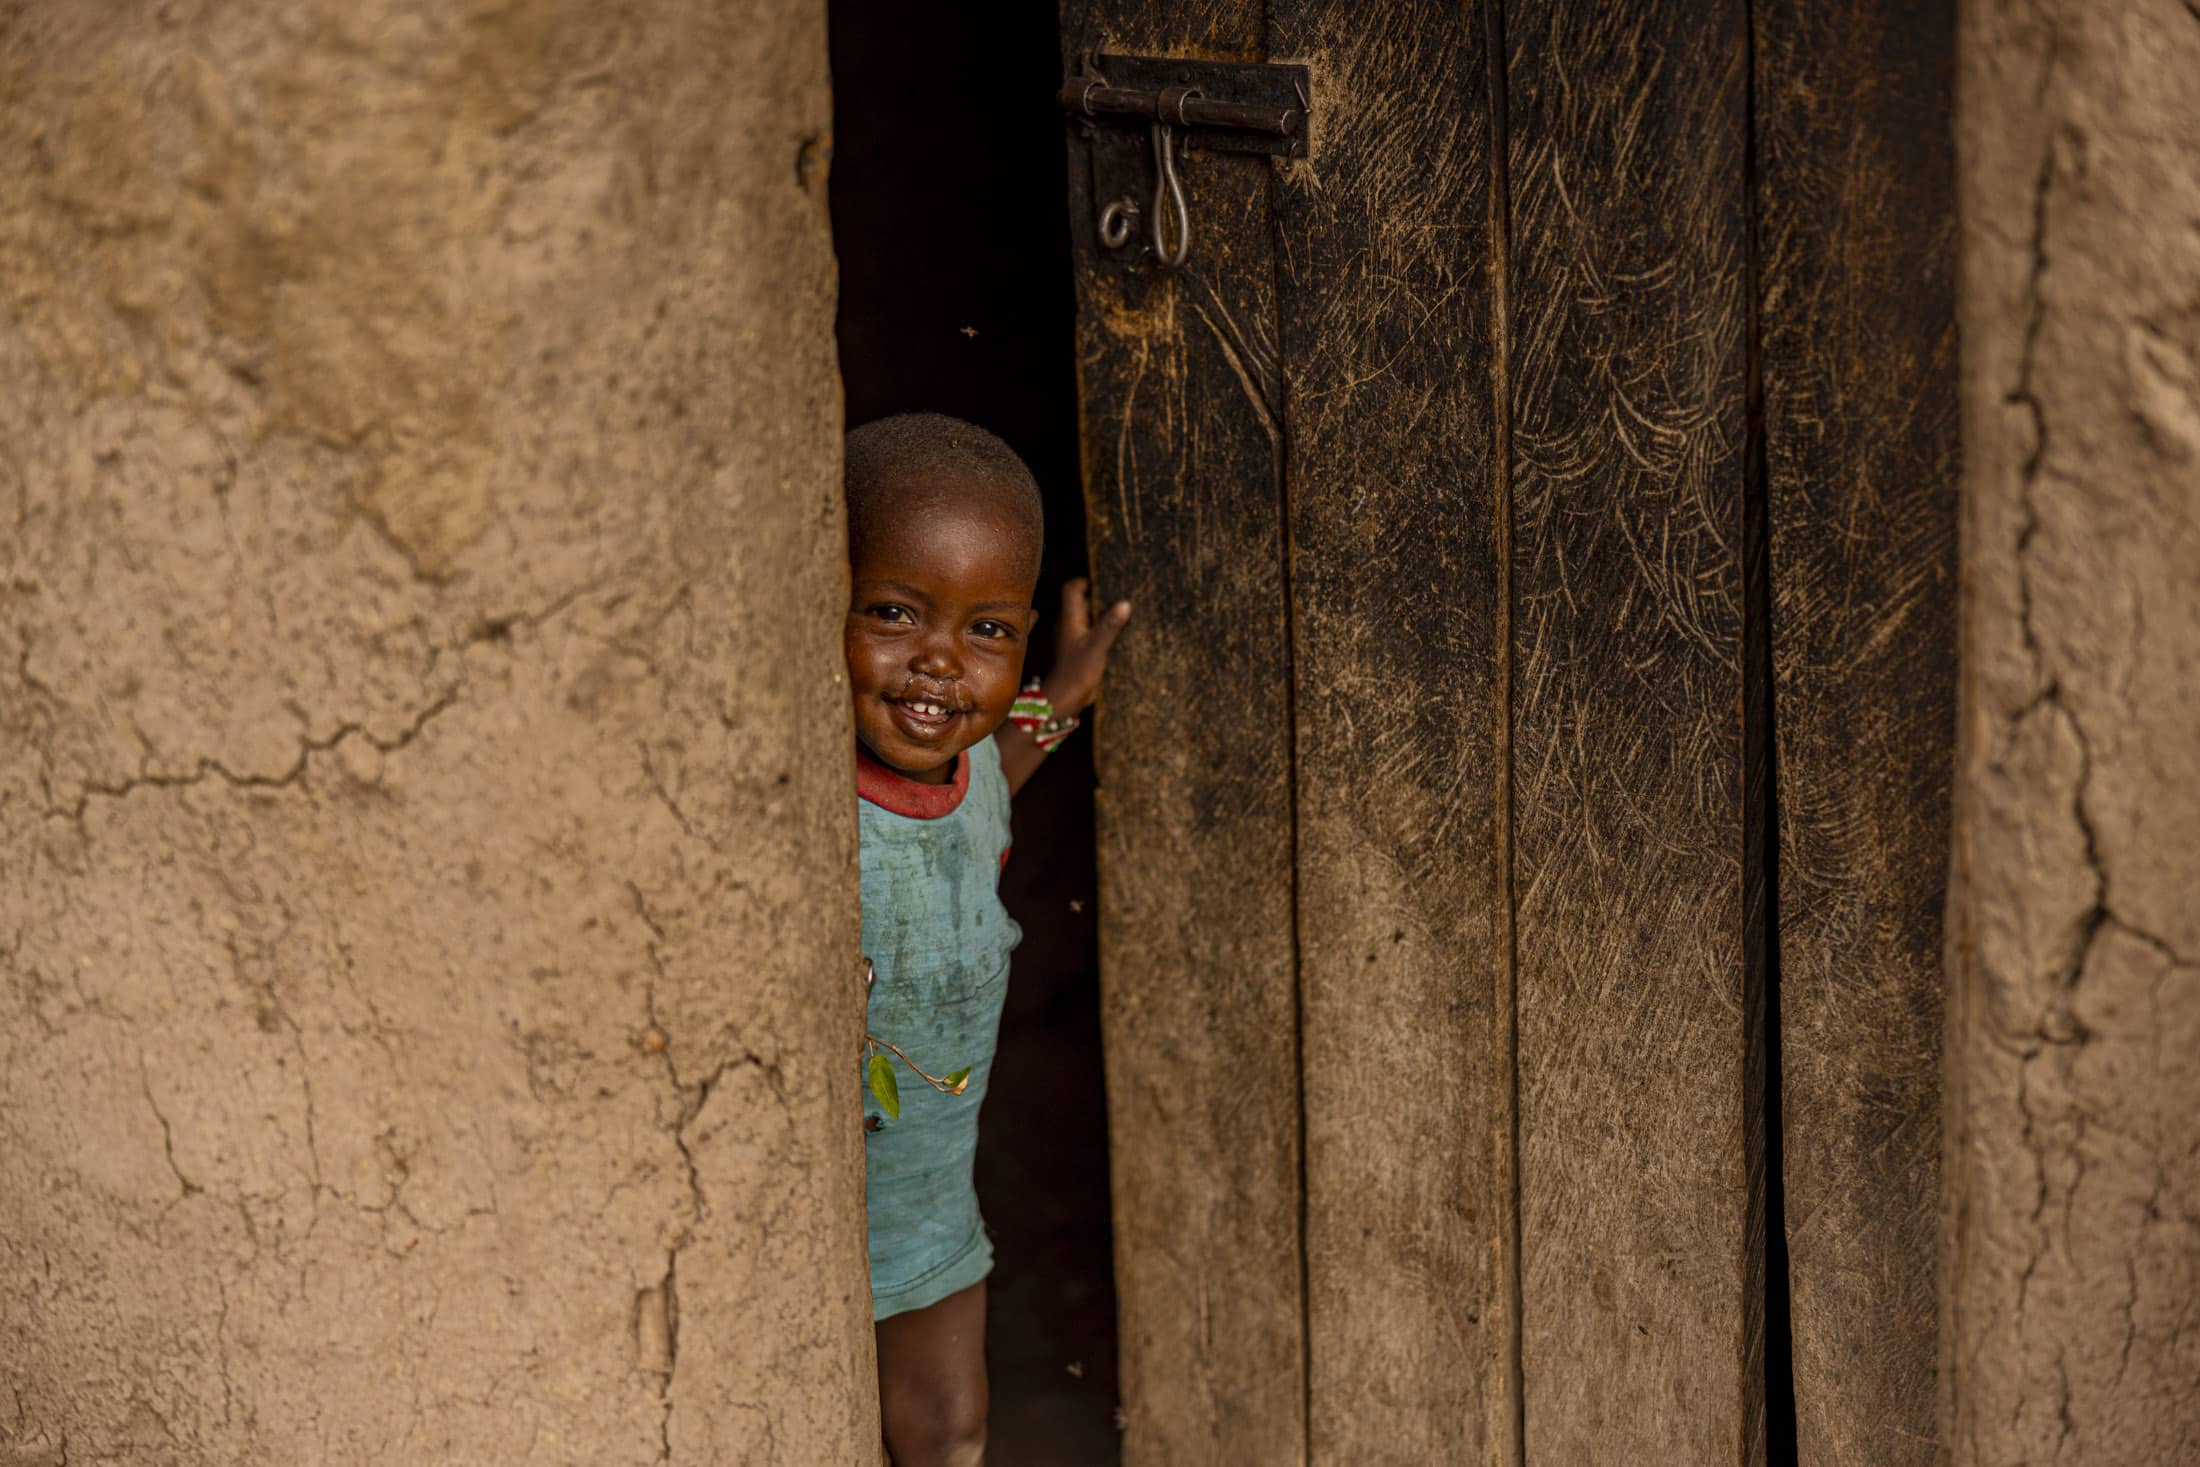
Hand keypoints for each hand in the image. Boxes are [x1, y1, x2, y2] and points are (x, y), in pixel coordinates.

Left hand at [1041, 577, 1130, 718]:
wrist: (1064, 699)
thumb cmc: (1076, 673)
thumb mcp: (1097, 647)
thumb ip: (1110, 625)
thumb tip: (1125, 603)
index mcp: (1069, 619)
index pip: (1071, 589)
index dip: (1085, 581)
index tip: (1103, 580)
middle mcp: (1068, 625)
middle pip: (1079, 601)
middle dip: (1096, 596)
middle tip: (1117, 594)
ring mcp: (1072, 639)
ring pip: (1084, 618)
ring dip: (1099, 614)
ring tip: (1119, 612)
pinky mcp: (1078, 651)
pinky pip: (1088, 633)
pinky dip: (1099, 629)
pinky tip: (1114, 634)